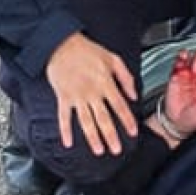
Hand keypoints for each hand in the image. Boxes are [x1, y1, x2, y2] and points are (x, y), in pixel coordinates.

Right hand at [45, 32, 138, 156]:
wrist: (61, 44)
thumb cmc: (87, 50)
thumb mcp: (113, 58)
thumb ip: (126, 77)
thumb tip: (134, 94)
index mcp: (105, 83)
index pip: (119, 105)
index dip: (127, 120)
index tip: (133, 132)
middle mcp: (91, 92)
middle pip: (103, 118)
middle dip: (111, 136)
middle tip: (116, 149)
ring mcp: (76, 96)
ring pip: (86, 121)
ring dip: (92, 137)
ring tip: (99, 150)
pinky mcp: (63, 97)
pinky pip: (63, 117)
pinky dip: (65, 130)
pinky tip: (68, 142)